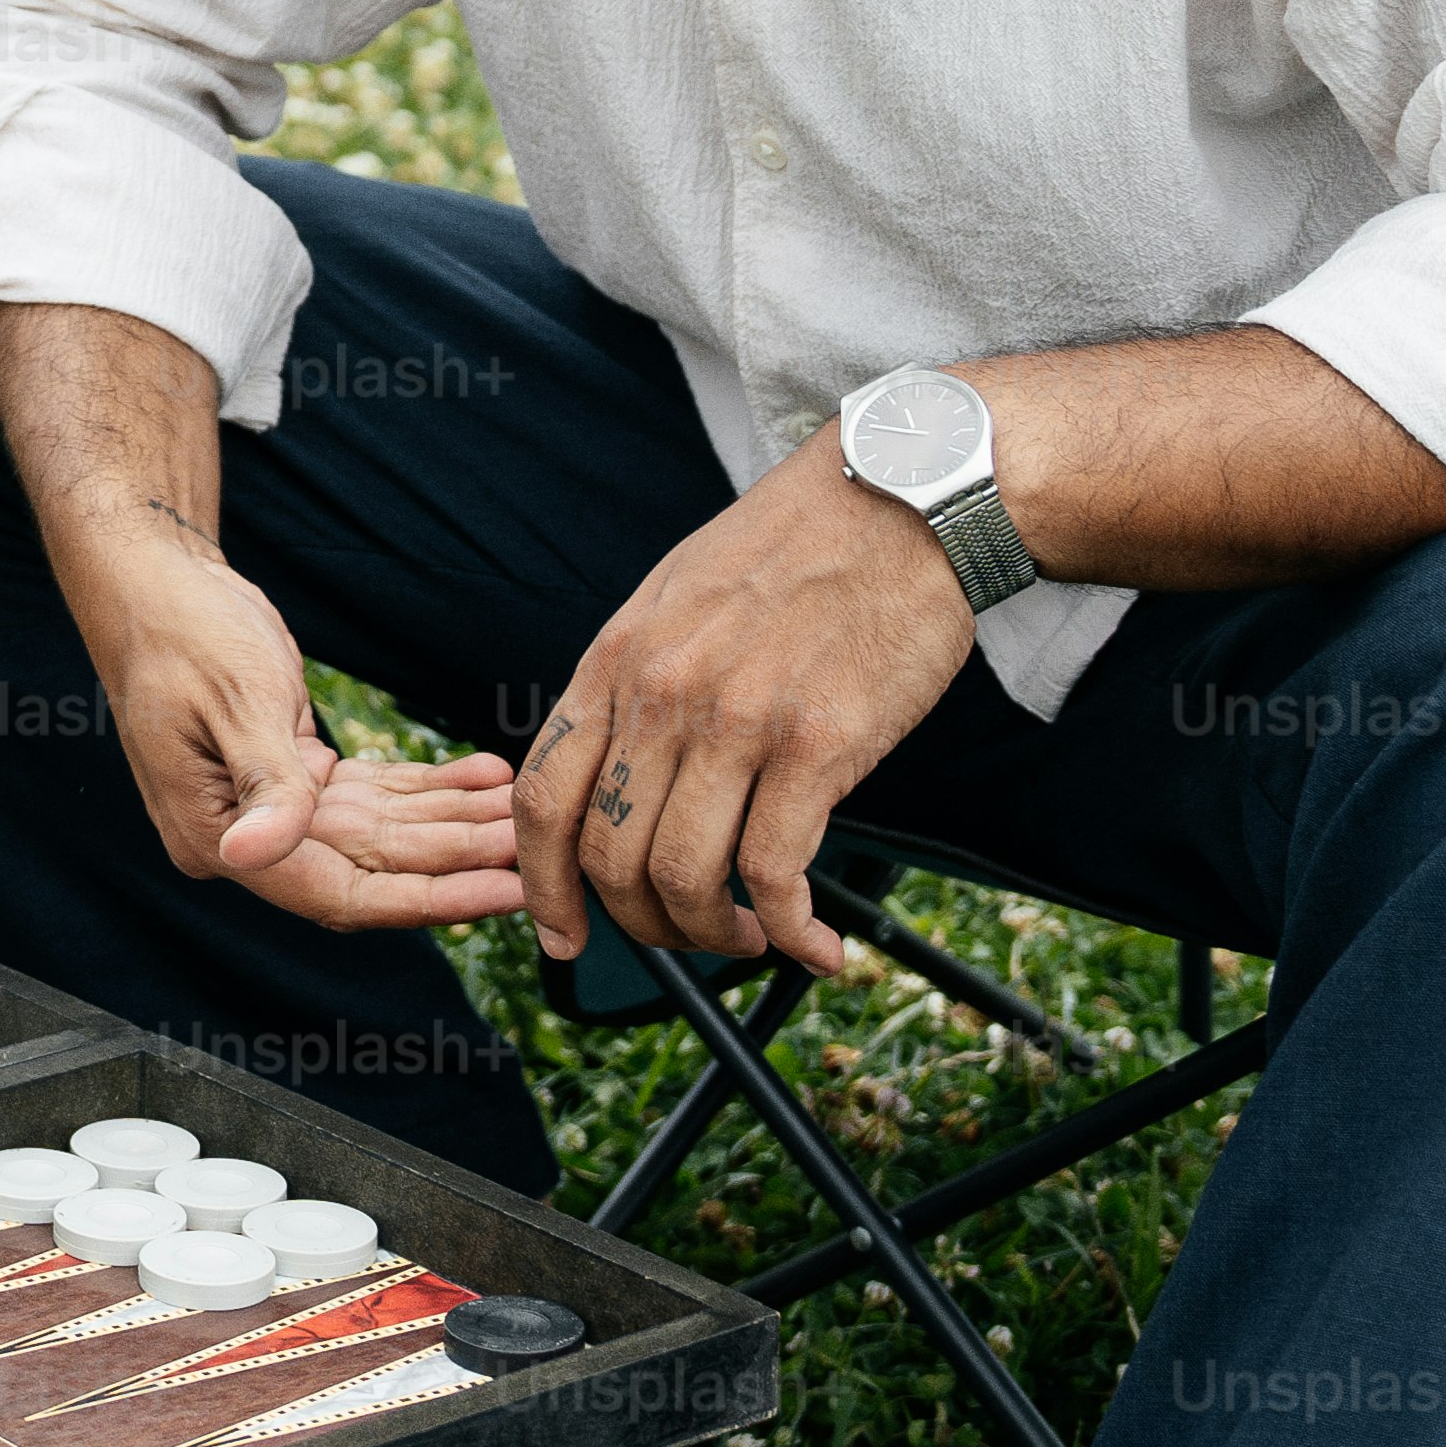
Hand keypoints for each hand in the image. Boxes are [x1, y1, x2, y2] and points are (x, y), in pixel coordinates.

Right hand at [83, 516, 531, 933]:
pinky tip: (483, 775)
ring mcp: (269, 809)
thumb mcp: (237, 702)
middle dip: (458, 855)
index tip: (508, 888)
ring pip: (382, 833)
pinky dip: (427, 786)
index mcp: (217, 837)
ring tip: (524, 806)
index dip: (430, 897)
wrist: (152, 580)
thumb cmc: (182, 631)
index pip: (340, 892)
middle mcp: (243, 838)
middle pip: (373, 867)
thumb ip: (264, 784)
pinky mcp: (291, 775)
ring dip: (454, 821)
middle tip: (540, 842)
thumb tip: (252, 856)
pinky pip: (373, 795)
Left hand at [517, 438, 980, 972]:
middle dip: (641, 922)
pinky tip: (816, 945)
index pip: (543, 798)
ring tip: (748, 938)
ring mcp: (738, 721)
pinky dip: (791, 931)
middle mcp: (662, 696)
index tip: (563, 937)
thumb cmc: (796, 551)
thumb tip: (620, 772)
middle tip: (685, 935)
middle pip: (609, 856)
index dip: (542, 885)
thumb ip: (638, 682)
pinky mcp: (821, 744)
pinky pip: (778, 872)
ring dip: (711, 935)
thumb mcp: (677, 597)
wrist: (903, 500)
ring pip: (685, 877)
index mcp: (617, 660)